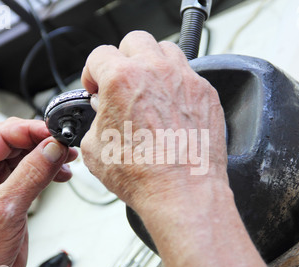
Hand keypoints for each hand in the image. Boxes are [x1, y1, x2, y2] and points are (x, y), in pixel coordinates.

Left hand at [0, 117, 76, 266]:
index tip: (56, 134)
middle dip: (43, 142)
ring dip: (48, 155)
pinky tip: (62, 173)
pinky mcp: (10, 192)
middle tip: (66, 145)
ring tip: (68, 158)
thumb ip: (32, 173)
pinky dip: (48, 169)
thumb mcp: (7, 208)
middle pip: (15, 141)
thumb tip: (52, 148)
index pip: (1, 134)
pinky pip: (31, 171)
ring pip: (25, 154)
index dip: (31, 131)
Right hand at [80, 31, 285, 266]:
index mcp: (122, 79)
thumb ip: (94, 120)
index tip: (95, 86)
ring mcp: (186, 80)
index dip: (92, 71)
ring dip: (153, 64)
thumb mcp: (95, 149)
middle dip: (123, 58)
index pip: (100, 54)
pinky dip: (177, 84)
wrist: (183, 193)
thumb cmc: (143, 176)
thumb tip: (101, 114)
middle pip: (135, 41)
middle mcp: (156, 72)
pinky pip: (189, 76)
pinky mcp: (206, 95)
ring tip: (149, 88)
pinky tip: (172, 107)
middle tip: (121, 82)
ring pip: (166, 51)